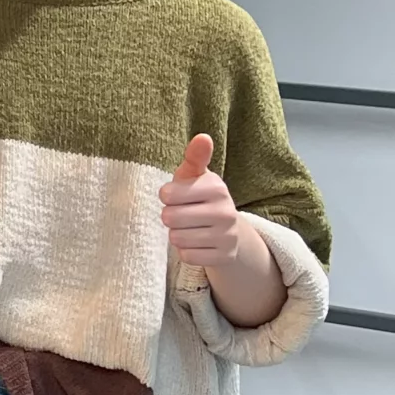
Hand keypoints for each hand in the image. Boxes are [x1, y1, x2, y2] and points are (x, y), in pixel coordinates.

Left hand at [159, 134, 245, 267]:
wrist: (227, 231)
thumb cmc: (199, 196)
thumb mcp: (195, 175)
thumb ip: (195, 156)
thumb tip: (203, 137)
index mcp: (216, 187)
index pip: (167, 194)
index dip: (166, 196)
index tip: (177, 195)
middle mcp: (226, 211)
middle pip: (170, 218)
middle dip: (170, 217)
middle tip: (183, 214)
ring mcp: (227, 236)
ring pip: (177, 239)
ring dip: (177, 235)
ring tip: (190, 228)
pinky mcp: (224, 257)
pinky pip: (187, 256)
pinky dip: (186, 251)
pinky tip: (198, 243)